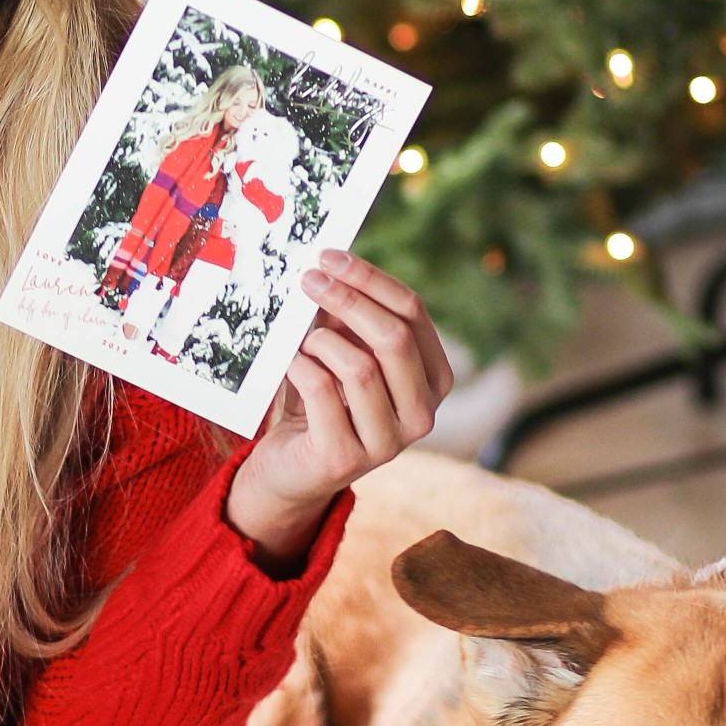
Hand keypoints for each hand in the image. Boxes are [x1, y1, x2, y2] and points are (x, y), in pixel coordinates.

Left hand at [223, 248, 452, 564]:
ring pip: (359, 366)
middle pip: (393, 337)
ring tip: (302, 341)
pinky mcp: (345, 459)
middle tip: (308, 280)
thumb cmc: (324, 399)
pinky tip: (291, 364)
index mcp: (434, 380)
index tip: (329, 257)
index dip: (369, 278)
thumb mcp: (346, 350)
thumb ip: (349, 315)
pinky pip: (322, 391)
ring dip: (320, 341)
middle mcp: (423, 415)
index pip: (413, 312)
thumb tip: (329, 265)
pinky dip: (300, 366)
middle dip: (347, 299)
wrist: (294, 468)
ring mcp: (388, 443)